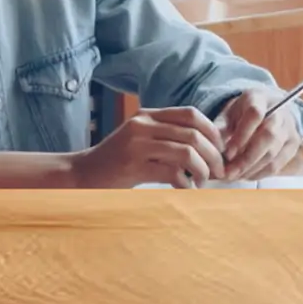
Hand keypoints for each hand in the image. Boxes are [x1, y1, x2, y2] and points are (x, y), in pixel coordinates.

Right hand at [69, 106, 226, 188]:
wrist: (81, 174)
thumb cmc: (116, 162)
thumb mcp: (140, 140)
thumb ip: (164, 137)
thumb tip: (205, 148)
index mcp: (147, 115)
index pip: (191, 114)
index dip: (213, 131)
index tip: (221, 150)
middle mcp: (142, 124)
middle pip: (193, 134)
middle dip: (213, 155)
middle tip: (219, 172)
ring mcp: (137, 144)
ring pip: (186, 151)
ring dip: (202, 170)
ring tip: (203, 182)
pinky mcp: (133, 165)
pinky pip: (171, 171)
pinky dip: (185, 183)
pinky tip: (186, 189)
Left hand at [217, 86, 302, 180]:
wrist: (269, 108)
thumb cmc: (244, 112)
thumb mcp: (230, 112)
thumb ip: (219, 127)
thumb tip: (209, 146)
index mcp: (260, 98)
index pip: (255, 114)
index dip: (242, 135)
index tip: (227, 153)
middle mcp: (279, 112)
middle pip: (268, 136)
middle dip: (246, 158)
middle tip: (228, 172)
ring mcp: (289, 129)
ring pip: (273, 153)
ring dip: (251, 169)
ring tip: (233, 176)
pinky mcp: (293, 145)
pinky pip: (277, 164)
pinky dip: (259, 173)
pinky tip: (244, 175)